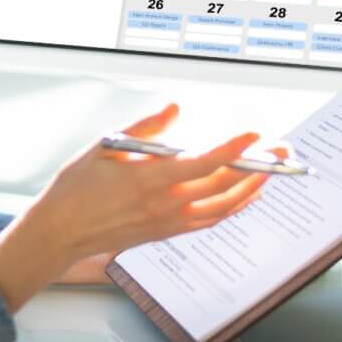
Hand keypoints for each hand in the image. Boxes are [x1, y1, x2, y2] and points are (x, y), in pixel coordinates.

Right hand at [0, 104, 278, 310]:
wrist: (59, 233)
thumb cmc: (77, 188)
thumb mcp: (105, 146)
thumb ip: (145, 127)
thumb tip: (174, 108)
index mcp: (150, 179)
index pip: (205, 162)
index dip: (235, 149)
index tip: (256, 135)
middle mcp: (165, 204)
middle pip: (224, 185)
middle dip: (258, 166)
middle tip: (281, 149)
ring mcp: (169, 222)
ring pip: (224, 207)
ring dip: (253, 189)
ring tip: (272, 171)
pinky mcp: (167, 233)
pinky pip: (211, 221)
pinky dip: (233, 208)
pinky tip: (244, 196)